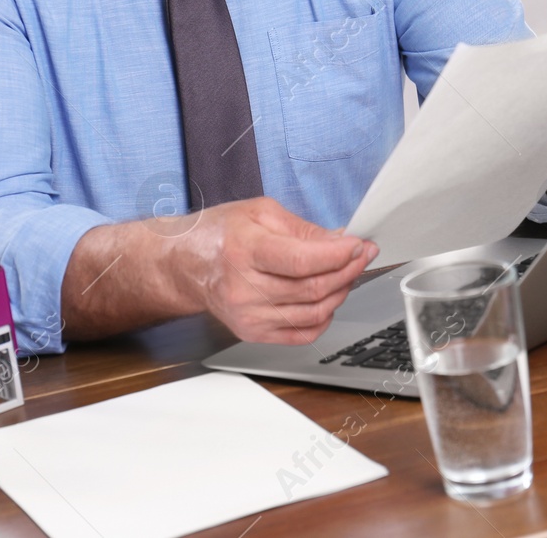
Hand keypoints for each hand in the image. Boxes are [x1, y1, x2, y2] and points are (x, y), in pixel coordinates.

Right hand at [174, 197, 377, 344]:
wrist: (184, 265)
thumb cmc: (218, 234)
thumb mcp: (259, 212)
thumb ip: (303, 228)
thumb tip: (339, 241)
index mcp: (245, 250)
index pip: (302, 261)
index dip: (339, 255)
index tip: (359, 246)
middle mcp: (244, 288)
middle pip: (312, 289)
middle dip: (348, 271)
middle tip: (362, 256)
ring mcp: (248, 315)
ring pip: (313, 313)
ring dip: (340, 292)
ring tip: (346, 273)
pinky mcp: (252, 333)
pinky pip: (302, 334)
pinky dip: (324, 317)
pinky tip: (327, 298)